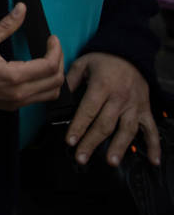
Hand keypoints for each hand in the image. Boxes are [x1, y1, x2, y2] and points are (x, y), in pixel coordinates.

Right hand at [0, 3, 65, 110]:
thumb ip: (7, 25)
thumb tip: (22, 8)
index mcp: (13, 77)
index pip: (50, 66)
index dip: (56, 50)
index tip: (52, 39)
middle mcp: (18, 93)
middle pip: (56, 81)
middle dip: (59, 61)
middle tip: (52, 48)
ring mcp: (16, 102)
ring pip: (51, 94)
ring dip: (55, 77)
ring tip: (48, 60)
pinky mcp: (12, 106)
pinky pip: (39, 99)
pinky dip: (45, 86)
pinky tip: (36, 72)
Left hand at [64, 52, 160, 166]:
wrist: (129, 53)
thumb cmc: (104, 60)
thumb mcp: (82, 64)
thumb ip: (71, 81)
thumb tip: (60, 98)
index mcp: (102, 87)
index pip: (88, 111)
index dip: (78, 127)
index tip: (70, 141)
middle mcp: (119, 98)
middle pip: (105, 124)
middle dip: (92, 143)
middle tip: (81, 157)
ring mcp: (134, 105)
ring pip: (127, 129)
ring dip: (119, 147)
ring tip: (111, 161)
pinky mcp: (145, 109)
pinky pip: (151, 129)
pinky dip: (154, 145)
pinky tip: (153, 160)